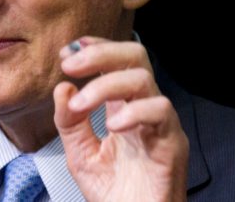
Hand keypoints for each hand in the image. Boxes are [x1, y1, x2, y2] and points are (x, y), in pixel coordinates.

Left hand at [53, 37, 187, 201]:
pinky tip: (112, 126)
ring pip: (143, 79)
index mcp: (122, 107)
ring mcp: (160, 124)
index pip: (117, 60)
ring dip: (105, 85)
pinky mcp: (172, 143)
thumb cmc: (115, 194)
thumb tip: (62, 88)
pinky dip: (133, 112)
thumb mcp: (80, 154)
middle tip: (70, 65)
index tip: (67, 52)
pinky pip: (161, 111)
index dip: (94, 48)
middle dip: (99, 53)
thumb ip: (69, 123)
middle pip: (134, 57)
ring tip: (80, 104)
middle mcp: (143, 109)